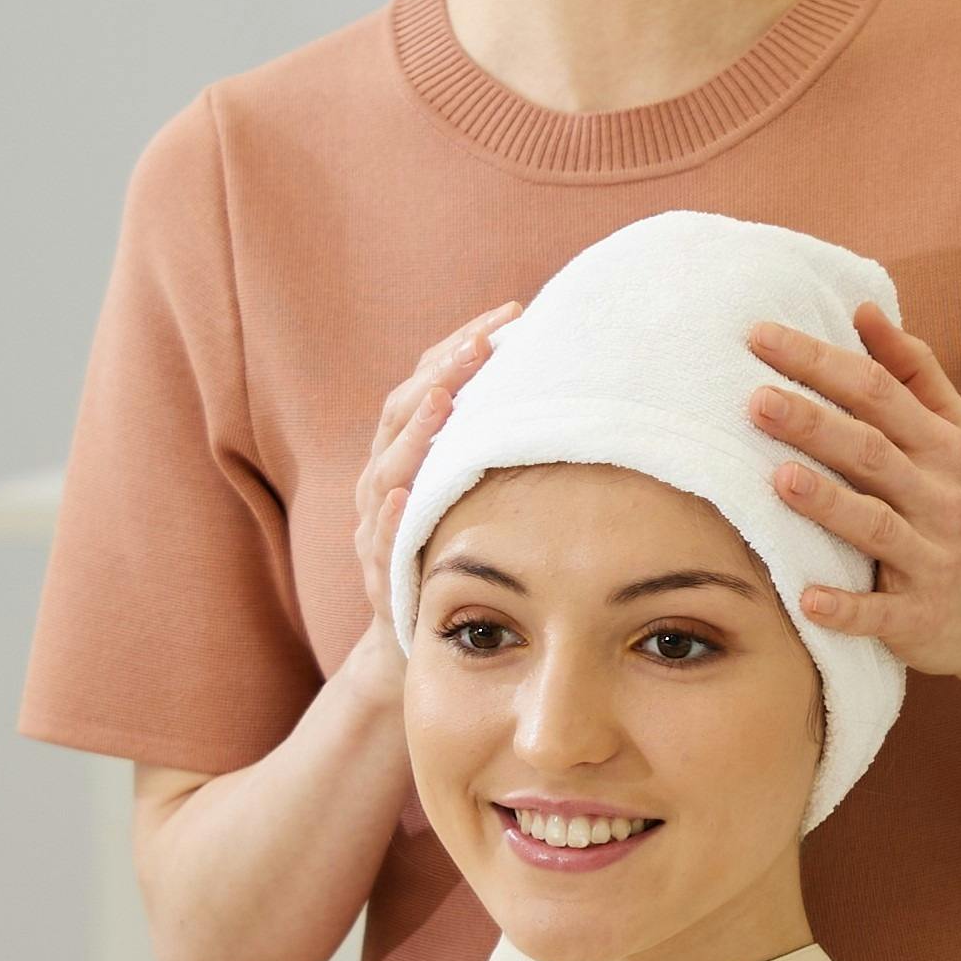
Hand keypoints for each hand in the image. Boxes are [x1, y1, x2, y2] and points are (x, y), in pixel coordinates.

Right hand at [343, 301, 517, 697]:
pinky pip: (379, 539)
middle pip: (403, 413)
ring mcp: (377, 528)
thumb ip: (509, 452)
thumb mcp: (485, 499)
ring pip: (386, 468)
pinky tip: (410, 490)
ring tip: (443, 401)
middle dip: (441, 373)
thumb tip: (583, 398)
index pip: (430, 383)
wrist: (412, 646)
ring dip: (414, 433)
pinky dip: (392, 513)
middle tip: (478, 344)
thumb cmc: (461, 560)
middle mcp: (386, 483)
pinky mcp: (380, 576)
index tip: (511, 313)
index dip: (462, 345)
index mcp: (412, 455)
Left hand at [747, 304, 960, 683]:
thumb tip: (864, 308)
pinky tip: (805, 598)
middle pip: (873, 451)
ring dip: (829, 504)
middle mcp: (941, 497)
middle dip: (815, 423)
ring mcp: (931, 558)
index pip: (878, 390)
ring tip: (780, 479)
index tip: (761, 336)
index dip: (821, 360)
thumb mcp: (954, 435)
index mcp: (943, 444)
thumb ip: (913, 371)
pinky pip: (879, 613)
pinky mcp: (918, 617)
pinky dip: (845, 607)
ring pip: (877, 526)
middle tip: (756, 399)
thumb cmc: (958, 506)